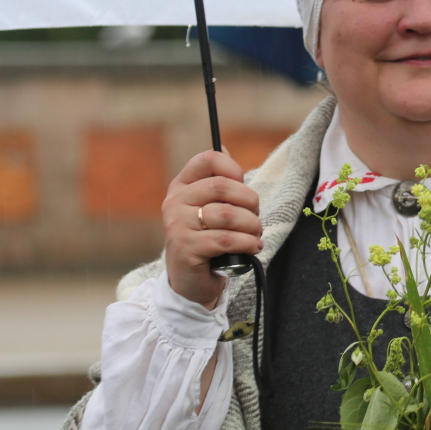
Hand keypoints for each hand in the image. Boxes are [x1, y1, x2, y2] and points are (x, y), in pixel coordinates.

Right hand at [162, 149, 261, 306]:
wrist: (189, 281)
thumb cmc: (206, 240)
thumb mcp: (209, 209)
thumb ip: (218, 183)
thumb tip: (224, 148)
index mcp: (181, 186)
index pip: (207, 160)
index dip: (233, 168)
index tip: (244, 185)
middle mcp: (175, 202)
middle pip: (222, 186)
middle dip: (250, 202)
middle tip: (256, 217)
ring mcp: (178, 226)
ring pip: (227, 215)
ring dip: (252, 225)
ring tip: (256, 235)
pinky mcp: (186, 249)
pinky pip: (226, 240)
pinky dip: (247, 243)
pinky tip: (253, 247)